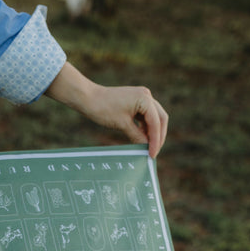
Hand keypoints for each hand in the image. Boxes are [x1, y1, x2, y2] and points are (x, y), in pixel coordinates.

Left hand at [45, 62, 167, 158]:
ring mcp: (142, 98)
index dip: (155, 140)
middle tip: (154, 152)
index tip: (152, 154)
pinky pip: (146, 117)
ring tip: (148, 148)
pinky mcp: (136, 102)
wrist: (89, 98)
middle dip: (158, 136)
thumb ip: (138, 136)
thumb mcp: (122, 125)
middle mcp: (146, 95)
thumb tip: (147, 147)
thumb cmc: (104, 109)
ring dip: (152, 133)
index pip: (156, 122)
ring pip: (154, 118)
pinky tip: (143, 139)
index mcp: (145, 98)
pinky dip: (145, 128)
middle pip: (160, 118)